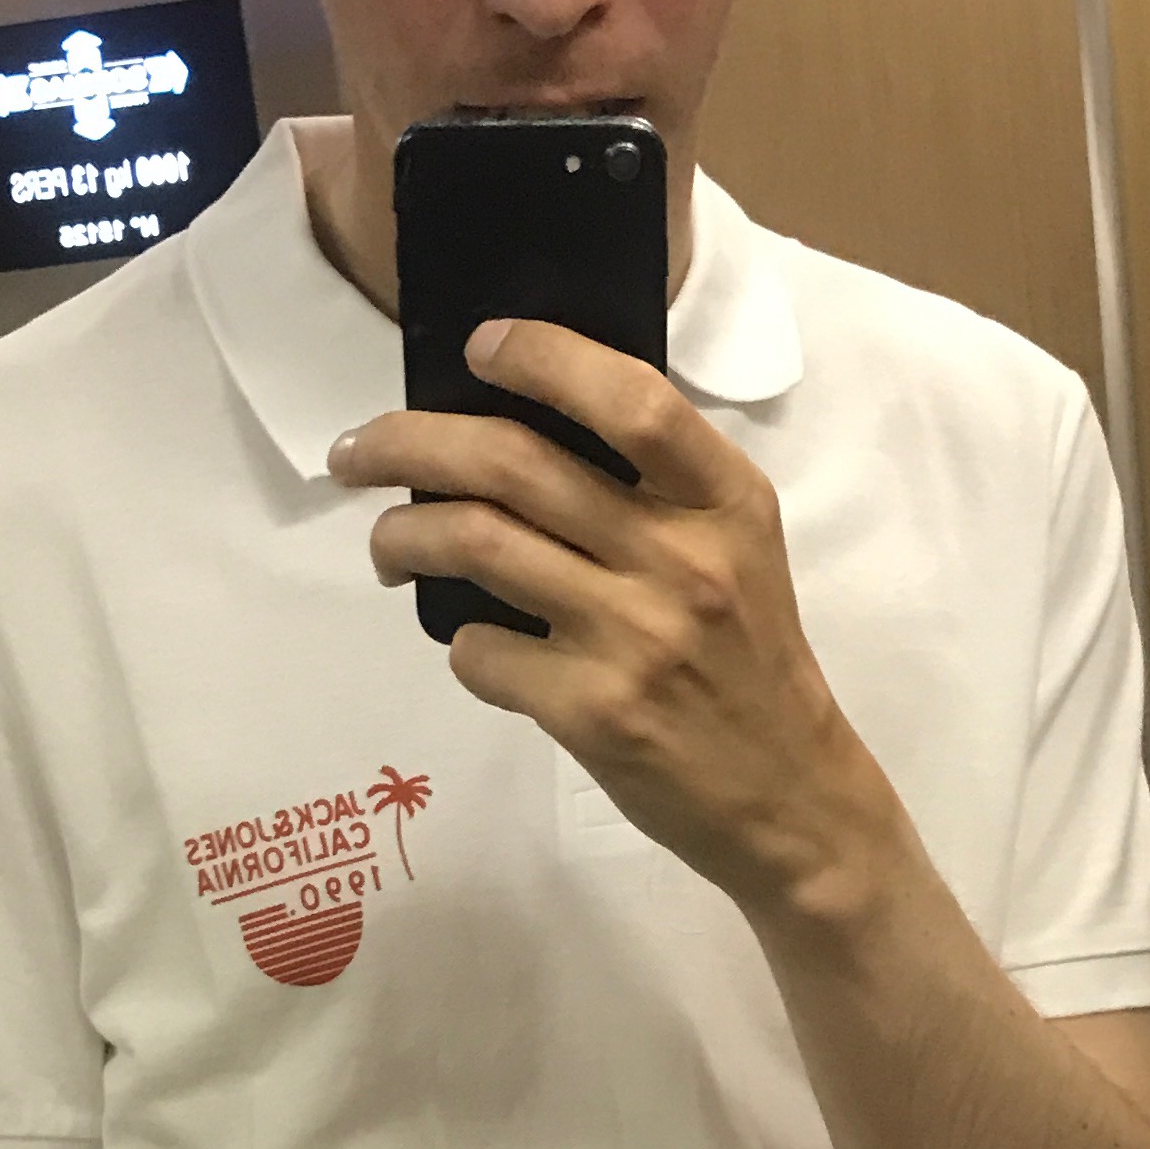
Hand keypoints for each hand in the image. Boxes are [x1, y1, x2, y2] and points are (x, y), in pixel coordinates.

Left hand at [330, 319, 907, 916]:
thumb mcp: (739, 550)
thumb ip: (658, 488)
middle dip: (409, 443)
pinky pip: (481, 651)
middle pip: (514, 464)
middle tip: (358, 451)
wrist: (790, 798)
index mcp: (726, 502)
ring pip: (474, 544)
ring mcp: (635, 637)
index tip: (479, 350)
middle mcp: (682, 559)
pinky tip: (476, 645)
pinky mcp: (592, 712)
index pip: (630, 399)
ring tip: (387, 544)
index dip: (542, 357)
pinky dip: (459, 643)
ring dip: (401, 535)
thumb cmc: (750, 662)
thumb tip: (526, 425)